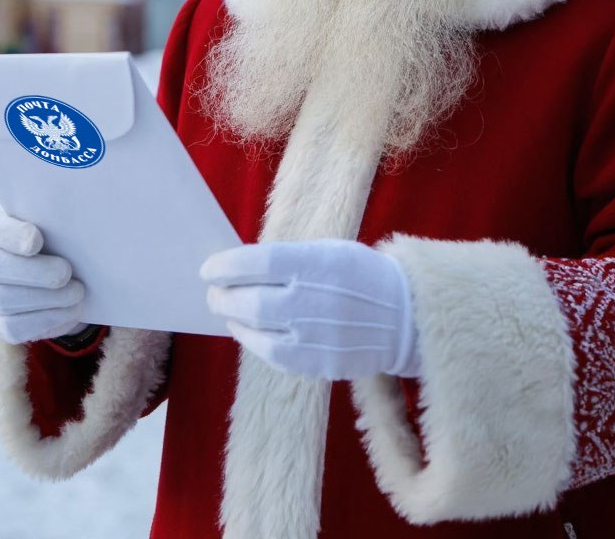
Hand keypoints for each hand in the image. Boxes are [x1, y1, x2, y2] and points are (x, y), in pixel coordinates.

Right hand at [0, 213, 85, 343]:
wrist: (49, 278)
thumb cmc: (54, 244)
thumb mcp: (53, 228)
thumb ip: (58, 223)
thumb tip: (81, 224)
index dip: (13, 236)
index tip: (36, 241)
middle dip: (34, 272)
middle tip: (66, 272)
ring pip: (5, 300)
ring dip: (46, 298)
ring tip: (77, 293)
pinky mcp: (1, 324)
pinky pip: (15, 327)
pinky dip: (47, 318)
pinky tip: (71, 310)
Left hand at [200, 239, 419, 380]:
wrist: (405, 317)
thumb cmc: (360, 275)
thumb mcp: (330, 251)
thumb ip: (289, 259)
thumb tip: (239, 265)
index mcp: (320, 263)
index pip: (260, 262)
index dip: (227, 266)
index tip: (209, 269)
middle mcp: (316, 300)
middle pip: (252, 301)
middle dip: (222, 296)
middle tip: (212, 292)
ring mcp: (318, 336)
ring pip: (256, 330)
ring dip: (233, 318)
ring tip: (228, 309)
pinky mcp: (320, 364)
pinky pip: (273, 355)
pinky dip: (252, 341)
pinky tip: (247, 330)